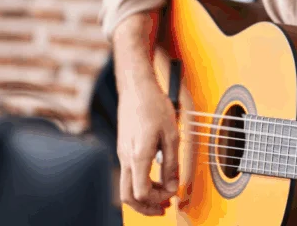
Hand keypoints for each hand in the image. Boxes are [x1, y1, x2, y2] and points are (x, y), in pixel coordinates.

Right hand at [117, 77, 178, 215]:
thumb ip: (172, 163)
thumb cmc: (154, 105)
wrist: (136, 87)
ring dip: (144, 196)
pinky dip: (141, 183)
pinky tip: (155, 178)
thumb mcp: (171, 135)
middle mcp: (126, 158)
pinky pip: (128, 174)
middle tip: (164, 208)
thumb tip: (172, 184)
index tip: (173, 191)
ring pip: (126, 187)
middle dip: (146, 207)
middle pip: (128, 196)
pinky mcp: (124, 149)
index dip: (159, 197)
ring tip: (162, 195)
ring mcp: (122, 154)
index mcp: (138, 155)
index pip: (142, 192)